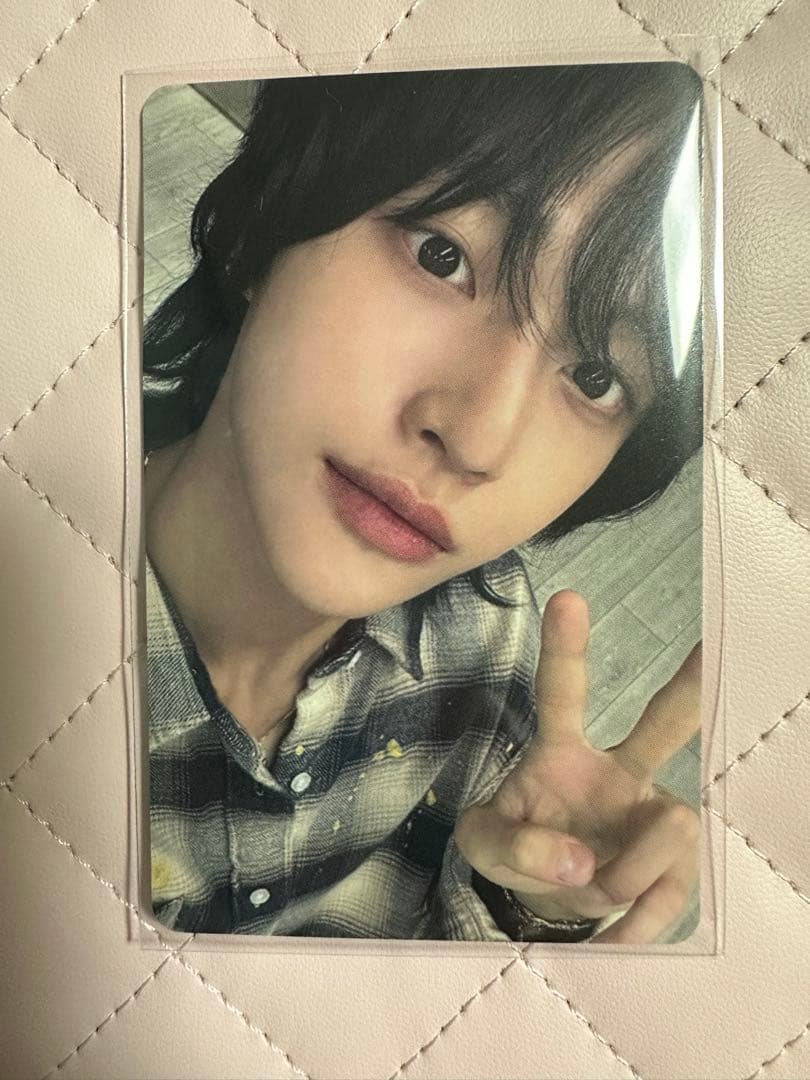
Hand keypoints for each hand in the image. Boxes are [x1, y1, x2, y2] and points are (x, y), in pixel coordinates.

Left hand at [455, 589, 700, 943]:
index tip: (567, 598)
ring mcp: (651, 812)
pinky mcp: (673, 863)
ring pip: (671, 823)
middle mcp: (617, 769)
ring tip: (587, 890)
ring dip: (627, 871)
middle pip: (661, 725)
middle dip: (688, 691)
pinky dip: (636, 920)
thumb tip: (580, 863)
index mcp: (560, 750)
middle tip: (712, 655)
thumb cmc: (516, 847)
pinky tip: (612, 933)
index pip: (562, 694)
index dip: (566, 649)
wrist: (547, 898)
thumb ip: (513, 846)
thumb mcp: (483, 844)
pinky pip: (671, 890)